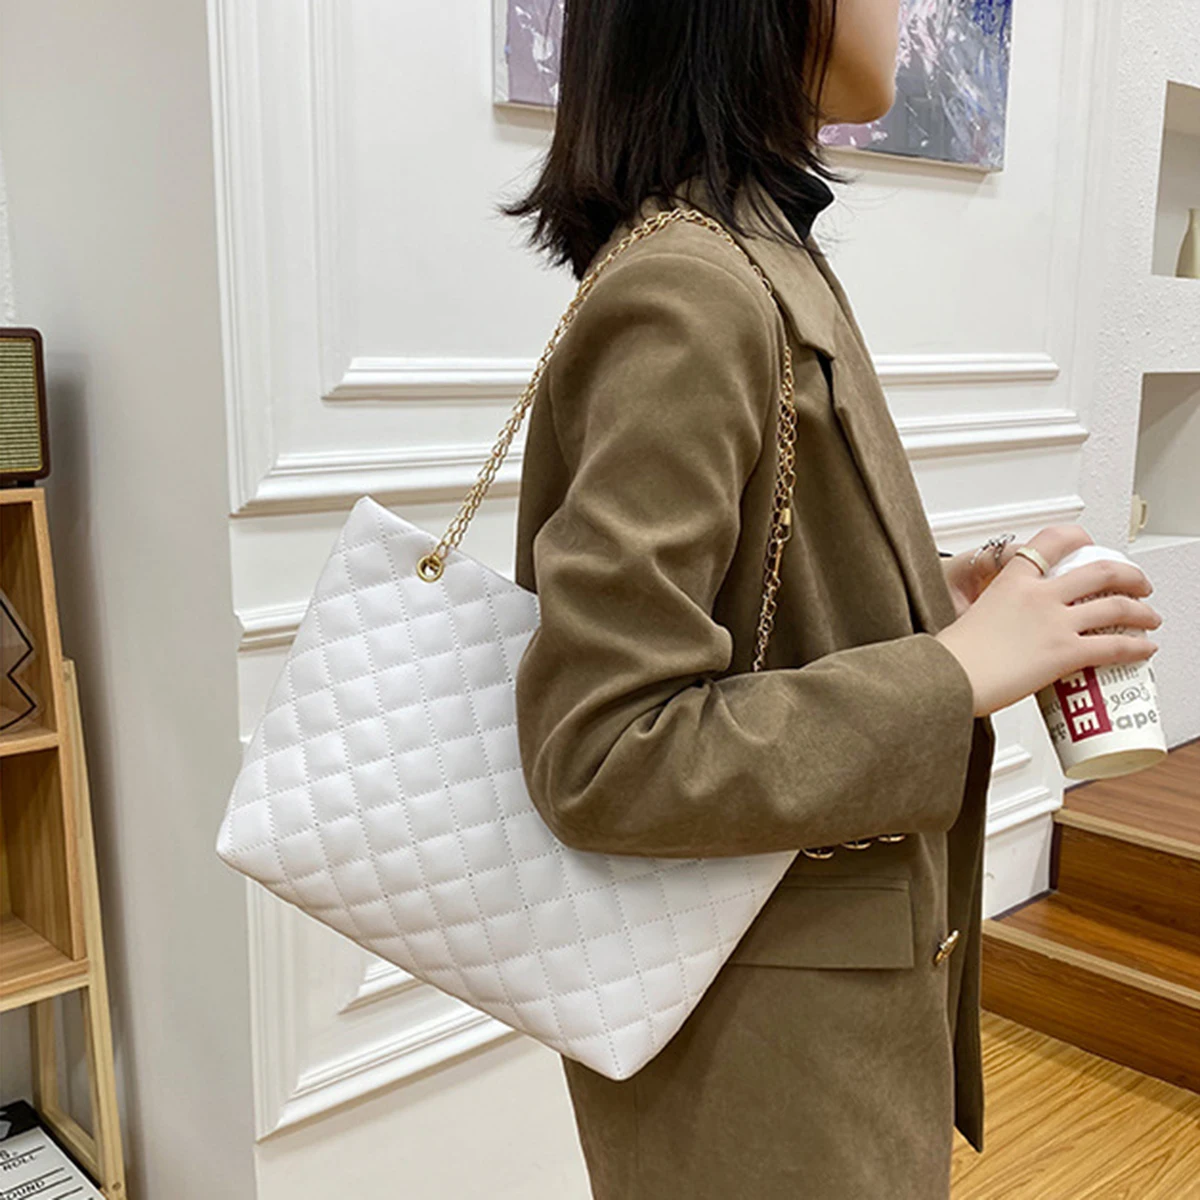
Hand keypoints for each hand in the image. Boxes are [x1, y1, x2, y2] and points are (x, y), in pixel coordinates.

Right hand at [934, 525, 1161, 716]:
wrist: (947, 676)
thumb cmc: (952, 654)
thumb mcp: (973, 616)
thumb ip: (996, 615)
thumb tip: (1005, 633)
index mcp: (1013, 580)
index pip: (1052, 540)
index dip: (1078, 537)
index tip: (1089, 543)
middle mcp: (1039, 595)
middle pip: (1100, 571)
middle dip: (1128, 575)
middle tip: (1137, 584)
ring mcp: (1055, 622)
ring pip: (1116, 606)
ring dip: (1143, 612)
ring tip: (1150, 618)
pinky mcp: (1064, 652)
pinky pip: (1114, 646)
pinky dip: (1137, 647)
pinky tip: (1145, 649)